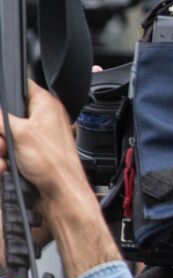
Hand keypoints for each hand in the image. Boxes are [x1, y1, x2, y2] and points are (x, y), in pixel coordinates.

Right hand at [0, 82, 117, 277]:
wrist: (61, 193)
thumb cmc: (52, 164)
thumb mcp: (17, 133)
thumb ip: (1, 118)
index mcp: (47, 104)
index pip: (23, 85)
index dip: (7, 91)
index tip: (2, 110)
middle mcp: (46, 116)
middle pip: (10, 110)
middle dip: (2, 126)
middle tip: (4, 140)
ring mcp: (41, 134)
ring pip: (9, 130)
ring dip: (3, 141)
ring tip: (7, 152)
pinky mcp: (36, 150)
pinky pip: (14, 145)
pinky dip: (8, 151)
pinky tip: (9, 160)